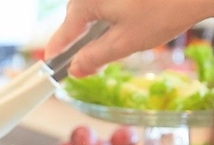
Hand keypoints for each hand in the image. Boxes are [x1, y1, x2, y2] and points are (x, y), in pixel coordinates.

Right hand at [45, 0, 213, 76]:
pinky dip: (110, 15)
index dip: (58, 51)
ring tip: (110, 45)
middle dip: (80, 40)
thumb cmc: (162, 12)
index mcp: (86, 1)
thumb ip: (94, 58)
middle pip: (77, 17)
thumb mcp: (124, 43)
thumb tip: (74, 69)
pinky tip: (125, 25)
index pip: (64, 31)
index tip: (51, 64)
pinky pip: (106, 1)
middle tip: (87, 64)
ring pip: (93, 8)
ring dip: (97, 28)